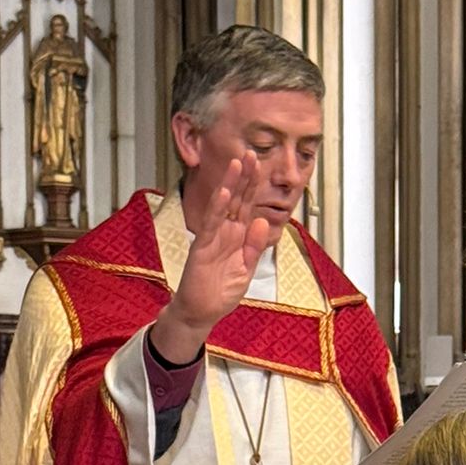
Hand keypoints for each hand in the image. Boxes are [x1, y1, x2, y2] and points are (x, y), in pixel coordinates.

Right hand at [149, 153, 273, 361]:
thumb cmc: (221, 291)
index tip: (261, 164)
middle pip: (236, 199)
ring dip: (230, 184)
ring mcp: (213, 238)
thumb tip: (264, 221)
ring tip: (237, 163)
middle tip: (251, 152)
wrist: (202, 312)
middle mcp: (225, 232)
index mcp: (238, 236)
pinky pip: (211, 225)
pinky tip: (223, 193)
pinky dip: (217, 209)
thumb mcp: (246, 269)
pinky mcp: (202, 248)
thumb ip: (255, 247)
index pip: (247, 206)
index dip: (253, 186)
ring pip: (223, 206)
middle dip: (244, 176)